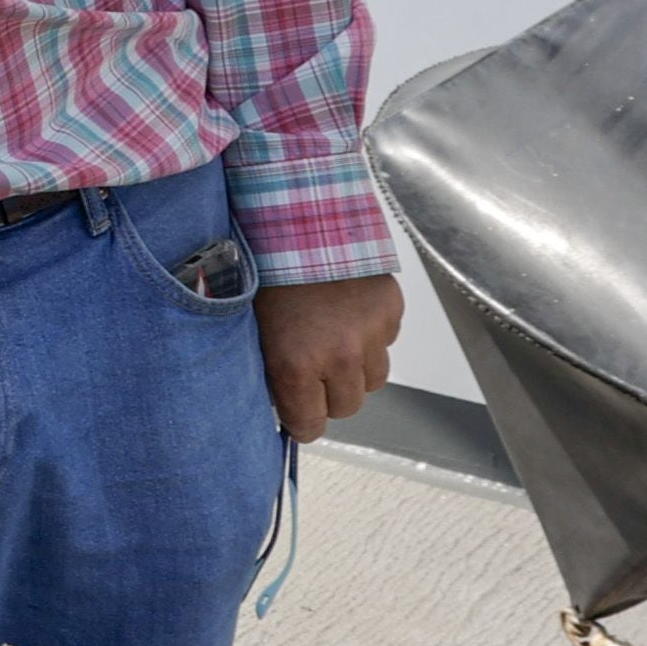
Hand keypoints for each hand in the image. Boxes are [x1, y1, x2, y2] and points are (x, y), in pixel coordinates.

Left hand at [257, 274, 399, 441]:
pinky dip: (371, 334)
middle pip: (347, 407)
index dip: (302, 422)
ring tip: (333, 337)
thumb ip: (274, 371)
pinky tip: (348, 310)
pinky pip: (386, 342)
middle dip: (329, 395)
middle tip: (314, 371)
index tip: (299, 416)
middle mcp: (339, 355)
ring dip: (355, 368)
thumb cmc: (269, 271)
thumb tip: (284, 401)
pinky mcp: (391, 311)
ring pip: (373, 378)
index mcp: (296, 364)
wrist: (300, 219)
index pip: (310, 426)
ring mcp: (370, 334)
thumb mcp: (255, 328)